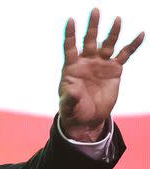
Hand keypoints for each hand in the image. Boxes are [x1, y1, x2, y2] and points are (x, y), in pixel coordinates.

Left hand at [59, 8, 143, 141]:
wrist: (87, 117)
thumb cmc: (73, 110)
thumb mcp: (68, 106)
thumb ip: (69, 98)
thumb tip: (73, 91)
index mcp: (71, 67)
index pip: (70, 47)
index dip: (70, 34)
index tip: (71, 20)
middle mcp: (86, 62)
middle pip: (89, 40)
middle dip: (92, 26)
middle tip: (95, 10)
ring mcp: (101, 64)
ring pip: (107, 44)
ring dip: (112, 32)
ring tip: (116, 19)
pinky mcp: (114, 70)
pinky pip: (125, 54)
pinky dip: (132, 45)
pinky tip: (140, 34)